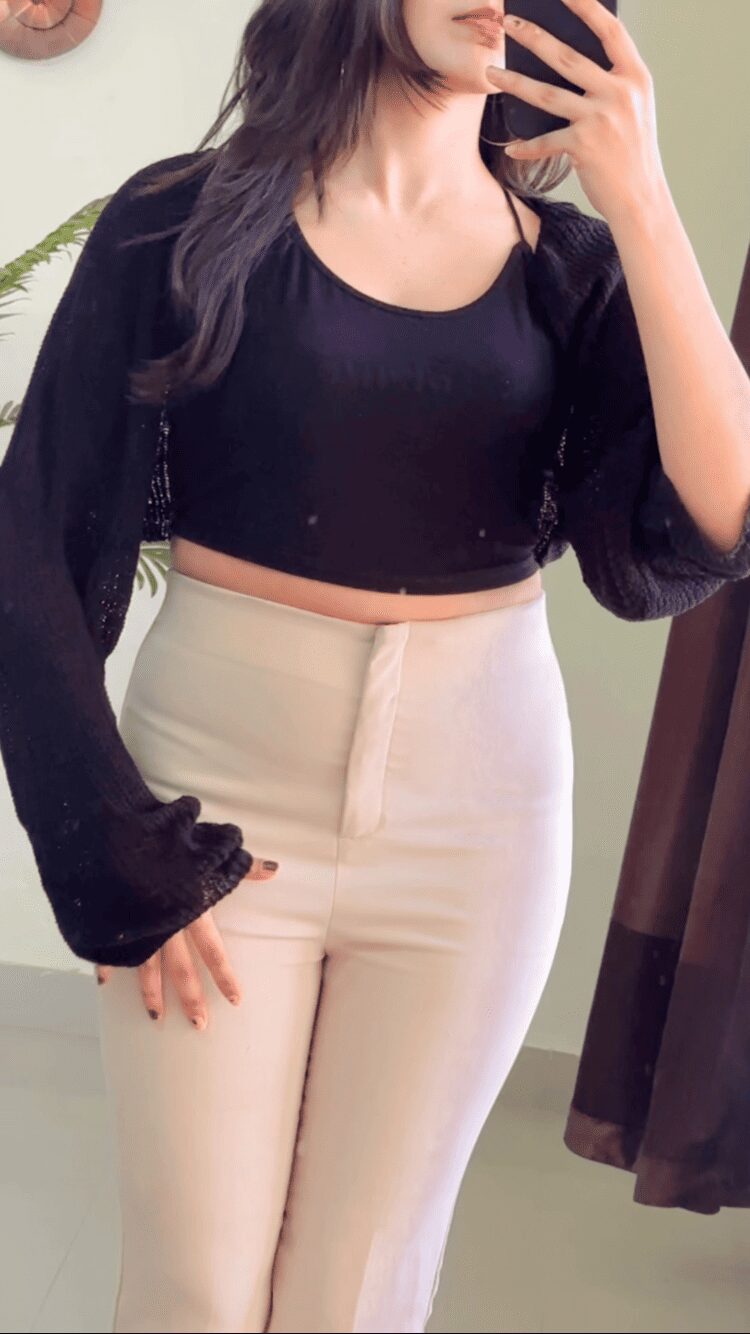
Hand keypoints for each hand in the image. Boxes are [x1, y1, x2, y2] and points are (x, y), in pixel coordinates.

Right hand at [95, 856, 278, 1027]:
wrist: (120, 840)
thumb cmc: (169, 842)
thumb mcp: (209, 851)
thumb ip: (240, 867)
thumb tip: (274, 870)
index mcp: (191, 911)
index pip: (213, 952)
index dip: (224, 976)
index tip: (235, 1000)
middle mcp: (165, 925)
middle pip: (181, 969)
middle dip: (190, 998)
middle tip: (200, 1025)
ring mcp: (136, 927)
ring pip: (146, 968)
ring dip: (151, 994)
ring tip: (155, 1017)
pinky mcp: (111, 921)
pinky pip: (110, 949)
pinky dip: (107, 965)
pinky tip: (105, 982)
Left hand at [486, 0, 667, 221]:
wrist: (641, 199)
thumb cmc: (632, 152)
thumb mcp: (633, 109)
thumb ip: (610, 83)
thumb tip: (565, 61)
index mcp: (635, 77)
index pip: (610, 31)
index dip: (587, 6)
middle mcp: (619, 93)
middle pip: (566, 56)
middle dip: (533, 36)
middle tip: (508, 22)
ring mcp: (601, 119)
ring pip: (546, 93)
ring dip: (514, 81)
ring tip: (491, 72)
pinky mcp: (584, 146)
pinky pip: (545, 140)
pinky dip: (527, 145)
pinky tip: (512, 147)